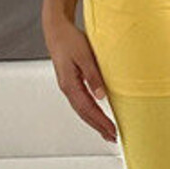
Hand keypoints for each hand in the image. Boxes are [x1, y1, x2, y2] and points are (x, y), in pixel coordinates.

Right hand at [43, 16, 117, 142]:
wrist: (57, 31)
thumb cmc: (69, 40)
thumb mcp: (85, 56)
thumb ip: (93, 76)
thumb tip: (101, 96)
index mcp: (70, 85)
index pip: (88, 110)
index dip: (101, 122)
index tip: (113, 131)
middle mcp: (68, 89)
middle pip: (84, 114)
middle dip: (99, 127)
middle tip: (113, 137)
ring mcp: (68, 86)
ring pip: (82, 110)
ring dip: (95, 121)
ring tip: (107, 131)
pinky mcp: (71, 82)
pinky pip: (82, 102)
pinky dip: (91, 112)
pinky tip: (97, 114)